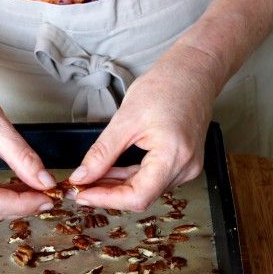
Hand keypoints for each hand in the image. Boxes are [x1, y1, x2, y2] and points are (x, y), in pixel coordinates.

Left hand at [69, 55, 216, 210]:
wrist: (193, 73)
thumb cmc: (165, 87)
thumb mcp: (125, 119)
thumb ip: (102, 153)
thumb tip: (82, 177)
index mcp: (173, 156)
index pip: (137, 196)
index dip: (106, 200)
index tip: (82, 194)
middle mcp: (185, 168)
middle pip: (141, 196)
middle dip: (107, 194)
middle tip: (78, 187)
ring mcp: (186, 168)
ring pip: (145, 190)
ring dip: (116, 187)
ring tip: (90, 179)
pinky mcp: (182, 164)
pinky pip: (152, 180)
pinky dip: (129, 178)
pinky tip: (109, 173)